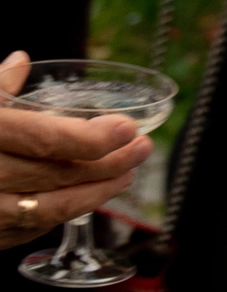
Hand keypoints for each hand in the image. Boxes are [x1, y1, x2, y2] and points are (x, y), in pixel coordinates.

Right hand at [0, 52, 150, 247]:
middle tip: (141, 148)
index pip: (48, 139)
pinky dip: (59, 215)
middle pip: (60, 175)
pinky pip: (28, 229)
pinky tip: (80, 200)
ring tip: (125, 175)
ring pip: (52, 210)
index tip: (128, 127)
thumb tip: (19, 62)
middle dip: (109, 163)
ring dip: (96, 194)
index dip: (94, 137)